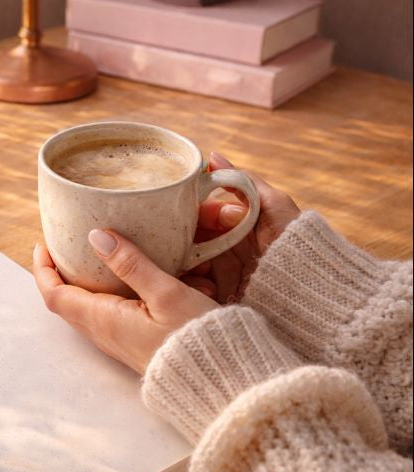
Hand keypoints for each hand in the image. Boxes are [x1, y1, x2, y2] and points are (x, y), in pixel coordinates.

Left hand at [33, 231, 217, 373]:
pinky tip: (121, 277)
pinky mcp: (133, 343)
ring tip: (89, 256)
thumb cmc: (197, 337)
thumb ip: (132, 264)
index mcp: (104, 320)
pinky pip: (104, 316)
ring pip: (84, 309)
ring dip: (79, 283)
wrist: (220, 381)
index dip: (43, 270)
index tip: (43, 245)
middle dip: (58, 273)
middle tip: (64, 245)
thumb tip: (97, 236)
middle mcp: (103, 334)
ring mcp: (117, 342)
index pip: (54, 295)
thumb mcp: (167, 293)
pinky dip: (101, 293)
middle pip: (65, 302)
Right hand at [182, 152, 300, 302]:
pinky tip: (205, 287)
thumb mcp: (274, 205)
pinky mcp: (217, 295)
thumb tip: (213, 156)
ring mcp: (218, 273)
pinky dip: (193, 285)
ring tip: (197, 271)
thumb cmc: (295, 243)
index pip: (199, 213)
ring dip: (185, 264)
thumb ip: (243, 182)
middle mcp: (221, 246)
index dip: (192, 213)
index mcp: (232, 224)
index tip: (189, 217)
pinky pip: (193, 287)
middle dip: (182, 240)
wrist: (309, 290)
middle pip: (188, 238)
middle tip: (185, 246)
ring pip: (185, 263)